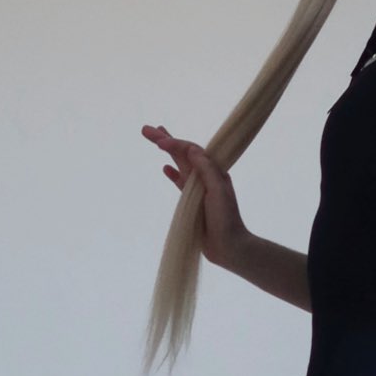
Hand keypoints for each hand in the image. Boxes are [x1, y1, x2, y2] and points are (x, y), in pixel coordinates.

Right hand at [141, 124, 246, 268]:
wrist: (229, 246)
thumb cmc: (226, 219)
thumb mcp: (218, 191)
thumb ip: (206, 170)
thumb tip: (192, 150)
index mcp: (214, 171)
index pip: (191, 151)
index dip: (174, 144)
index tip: (158, 141)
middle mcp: (206, 176)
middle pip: (183, 154)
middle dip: (165, 141)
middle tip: (145, 129)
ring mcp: (199, 189)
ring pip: (180, 165)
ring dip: (168, 153)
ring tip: (155, 141)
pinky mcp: (193, 202)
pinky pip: (181, 184)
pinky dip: (173, 175)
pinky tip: (164, 168)